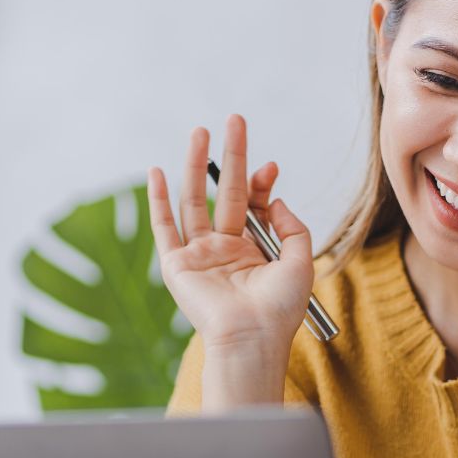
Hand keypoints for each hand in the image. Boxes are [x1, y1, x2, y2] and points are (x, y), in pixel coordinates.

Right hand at [148, 114, 314, 357]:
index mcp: (252, 251)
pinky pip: (164, 227)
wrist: (252, 337)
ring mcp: (198, 255)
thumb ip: (292, 226)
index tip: (271, 166)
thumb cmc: (279, 309)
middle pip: (225, 193)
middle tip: (235, 120)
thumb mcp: (300, 260)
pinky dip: (158, 199)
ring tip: (200, 132)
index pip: (253, 204)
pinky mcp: (177, 265)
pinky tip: (156, 171)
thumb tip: (274, 198)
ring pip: (195, 201)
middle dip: (231, 157)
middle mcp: (223, 250)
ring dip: (197, 166)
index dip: (261, 182)